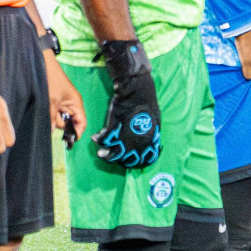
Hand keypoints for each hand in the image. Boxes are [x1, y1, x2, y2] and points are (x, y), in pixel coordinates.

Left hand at [45, 54, 85, 140]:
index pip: (82, 122)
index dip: (77, 132)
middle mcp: (72, 104)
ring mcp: (65, 102)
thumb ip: (52, 117)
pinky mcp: (57, 101)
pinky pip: (57, 112)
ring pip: (62, 118)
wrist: (45, 66)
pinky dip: (52, 115)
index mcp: (76, 103)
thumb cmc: (52, 80)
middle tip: (53, 128)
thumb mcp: (51, 101)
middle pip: (71, 121)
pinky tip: (46, 114)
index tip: (70, 141)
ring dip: (55, 120)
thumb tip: (52, 130)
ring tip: (47, 117)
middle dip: (63, 126)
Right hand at [94, 40, 160, 168]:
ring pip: (113, 152)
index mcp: (151, 138)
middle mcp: (139, 139)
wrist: (138, 87)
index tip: (128, 162)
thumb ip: (150, 133)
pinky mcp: (115, 124)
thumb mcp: (154, 120)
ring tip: (101, 153)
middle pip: (127, 158)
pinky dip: (99, 139)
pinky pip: (104, 138)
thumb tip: (151, 144)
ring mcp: (126, 133)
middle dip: (118, 160)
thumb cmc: (146, 102)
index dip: (137, 163)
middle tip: (112, 157)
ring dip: (106, 154)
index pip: (146, 159)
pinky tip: (96, 137)